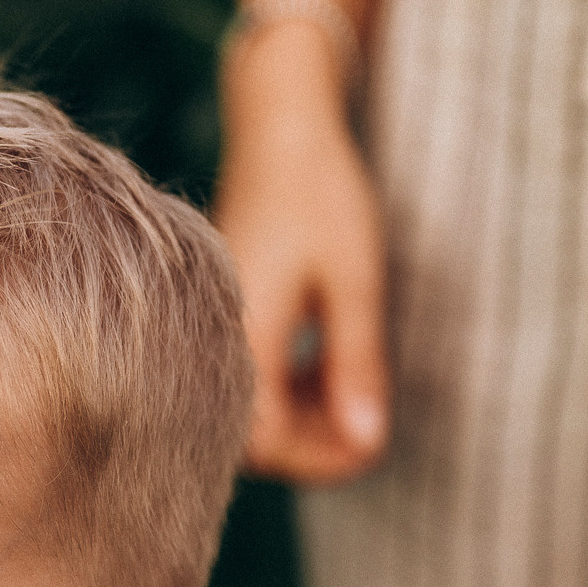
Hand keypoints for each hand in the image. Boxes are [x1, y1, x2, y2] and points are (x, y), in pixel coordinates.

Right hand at [212, 26, 389, 484]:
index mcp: (241, 339)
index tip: (374, 445)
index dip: (323, 460)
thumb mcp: (354, 282)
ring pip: (250, 412)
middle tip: (369, 424)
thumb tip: (368, 441)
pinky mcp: (222, 319)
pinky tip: (325, 365)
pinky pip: (247, 379)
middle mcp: (214, 342)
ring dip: (303, 419)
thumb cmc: (321, 194)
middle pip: (253, 440)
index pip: (270, 444)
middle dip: (313, 446)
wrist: (278, 125)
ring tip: (353, 392)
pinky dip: (289, 389)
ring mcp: (213, 331)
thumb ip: (357, 365)